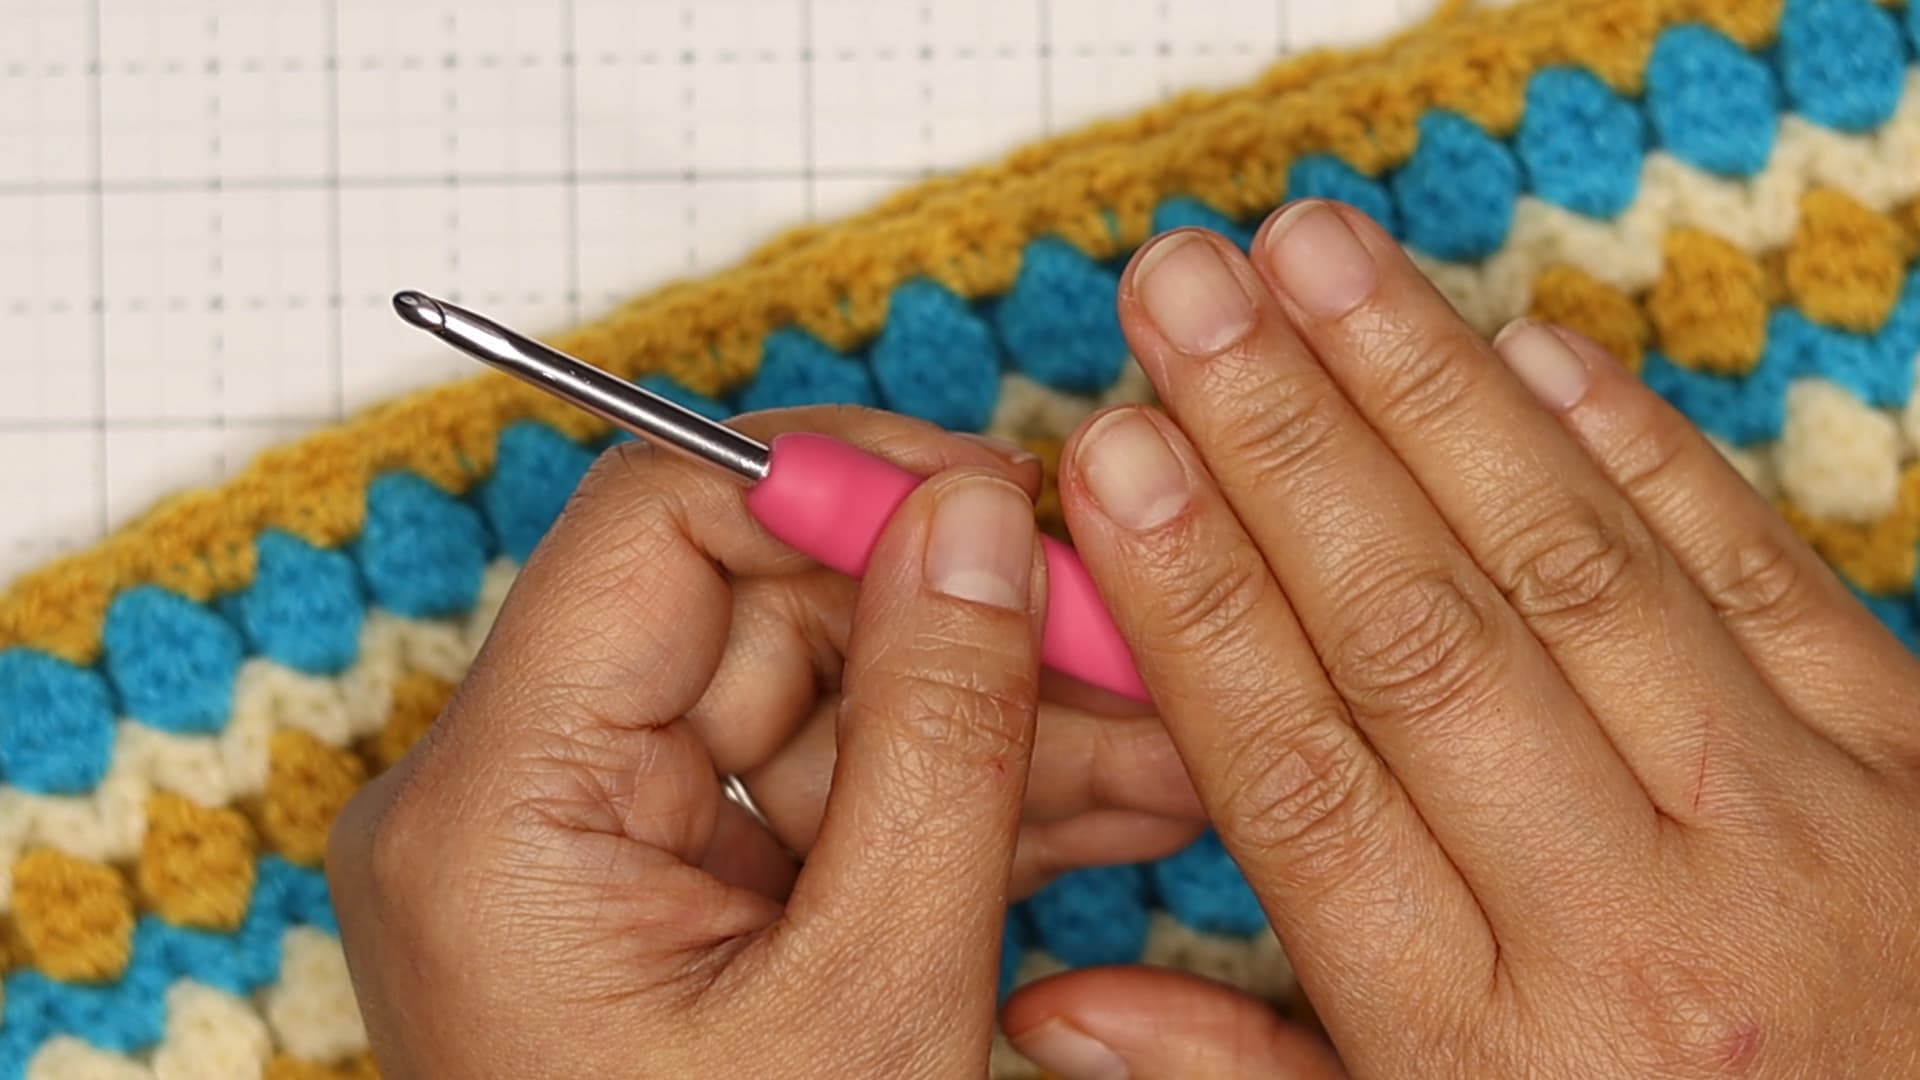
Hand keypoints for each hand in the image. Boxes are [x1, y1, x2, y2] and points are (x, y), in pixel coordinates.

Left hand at [326, 410, 1195, 1076]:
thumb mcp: (876, 994)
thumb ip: (940, 736)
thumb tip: (978, 519)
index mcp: (502, 810)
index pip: (654, 528)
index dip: (836, 483)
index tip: (1004, 494)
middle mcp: (524, 801)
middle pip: (757, 608)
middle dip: (962, 613)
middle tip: (1133, 627)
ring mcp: (606, 849)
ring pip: (825, 700)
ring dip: (1000, 712)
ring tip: (1171, 728)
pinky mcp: (684, 896)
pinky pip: (833, 793)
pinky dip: (967, 795)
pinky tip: (1116, 796)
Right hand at [1005, 203, 1919, 1076]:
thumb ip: (1246, 1070)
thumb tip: (1054, 1006)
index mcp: (1487, 1051)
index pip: (1301, 779)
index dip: (1196, 598)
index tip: (1113, 457)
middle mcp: (1639, 933)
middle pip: (1421, 639)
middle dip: (1282, 440)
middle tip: (1180, 291)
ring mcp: (1793, 834)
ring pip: (1575, 567)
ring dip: (1429, 390)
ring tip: (1315, 257)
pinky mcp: (1909, 769)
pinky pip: (1760, 569)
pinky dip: (1640, 445)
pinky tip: (1527, 346)